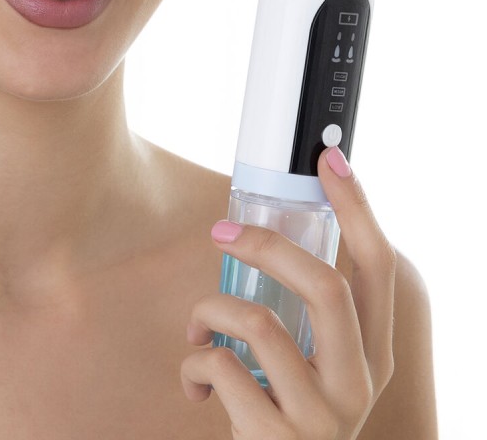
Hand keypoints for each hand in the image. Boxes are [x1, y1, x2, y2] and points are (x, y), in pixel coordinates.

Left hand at [181, 147, 395, 438]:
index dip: (356, 208)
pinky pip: (219, 367)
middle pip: (323, 286)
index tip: (329, 159)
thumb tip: (261, 237)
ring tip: (197, 330)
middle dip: (264, 246)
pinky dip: (193, 363)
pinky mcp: (276, 439)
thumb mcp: (311, 363)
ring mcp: (321, 415)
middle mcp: (358, 382)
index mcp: (371, 352)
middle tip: (220, 232)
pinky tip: (197, 381)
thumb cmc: (285, 408)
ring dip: (208, 311)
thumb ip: (301, 314)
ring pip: (257, 323)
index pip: (378, 267)